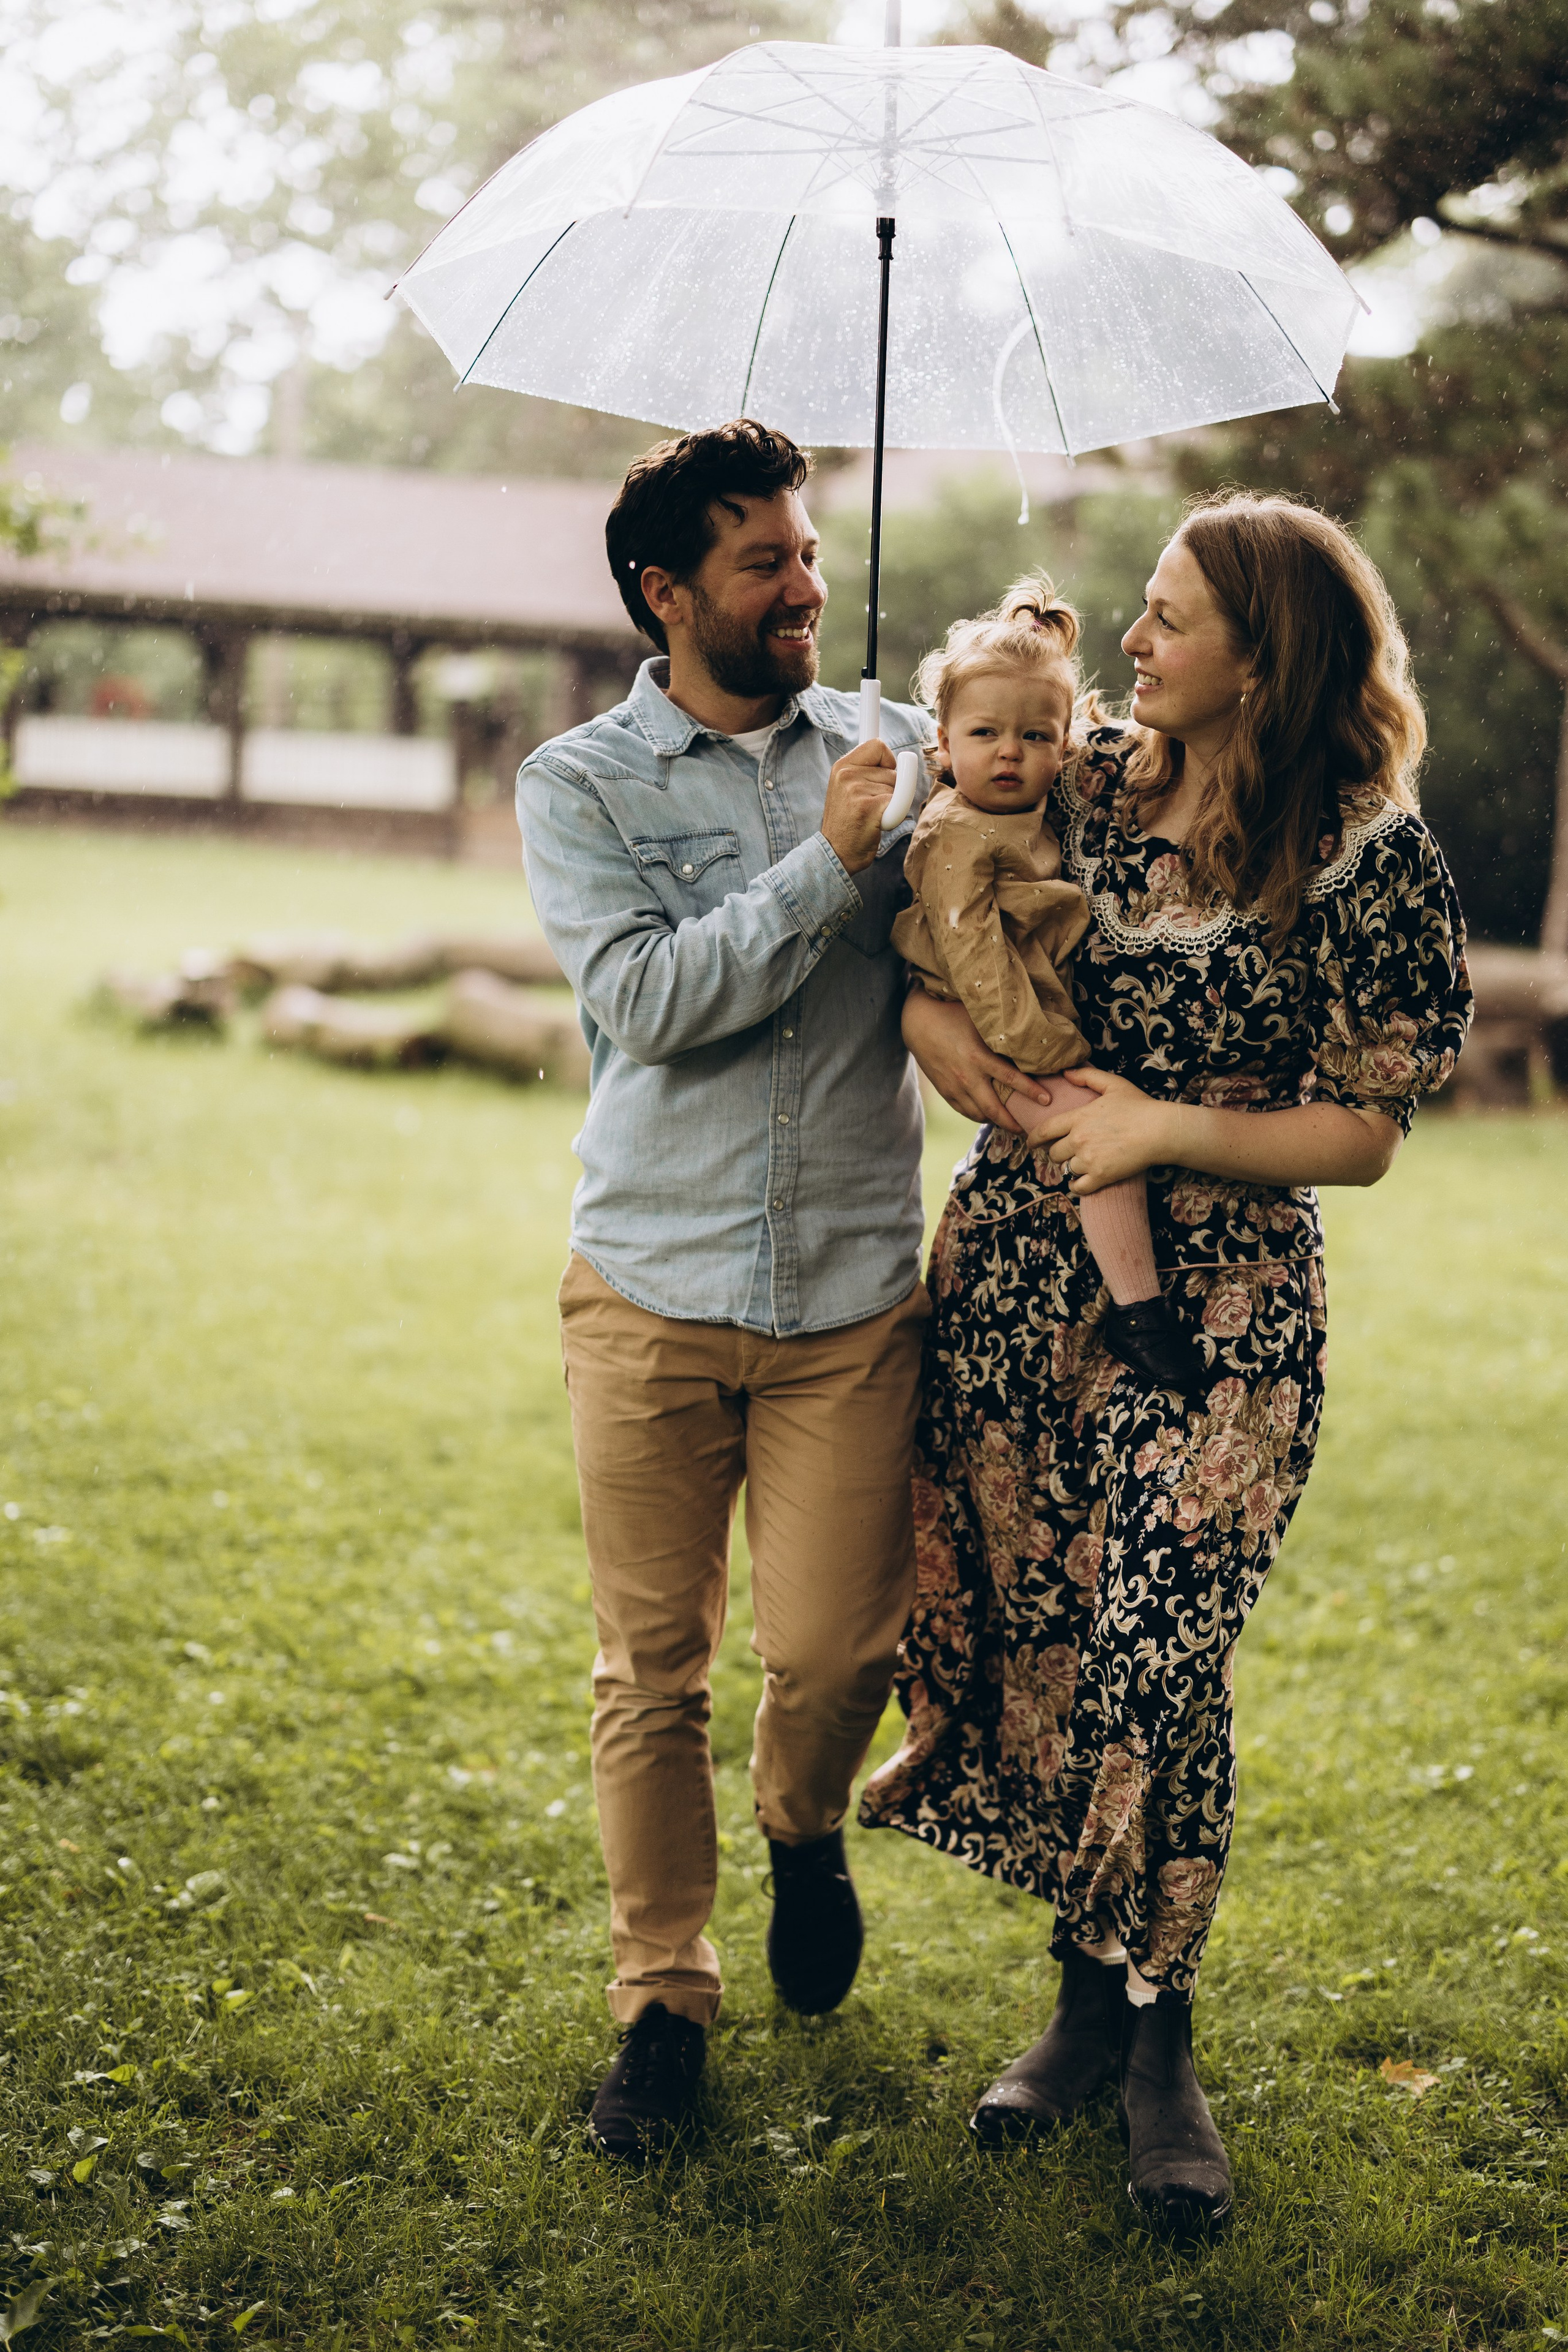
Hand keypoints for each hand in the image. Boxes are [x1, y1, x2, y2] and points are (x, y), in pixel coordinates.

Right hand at [821, 739, 897, 873]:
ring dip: (891, 803)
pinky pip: (899, 801)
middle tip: (871, 806)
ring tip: (871, 816)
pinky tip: (878, 824)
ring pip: (896, 787)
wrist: (837, 854)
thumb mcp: (847, 788)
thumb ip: (865, 771)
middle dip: (890, 788)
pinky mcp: (869, 807)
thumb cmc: (848, 823)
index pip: (877, 744)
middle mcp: (847, 775)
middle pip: (892, 770)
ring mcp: (856, 790)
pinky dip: (895, 815)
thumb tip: (899, 758)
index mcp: (841, 767)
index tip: (885, 773)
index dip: (888, 760)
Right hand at [901, 989, 1053, 1133]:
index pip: (1011, 1079)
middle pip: (994, 1109)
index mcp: (978, 1057)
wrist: (918, 1023)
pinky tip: (990, 1117)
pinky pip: (965, 1111)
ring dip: (996, 1122)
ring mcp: (954, 1087)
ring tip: (1012, 1125)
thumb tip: (1029, 1034)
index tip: (1047, 1100)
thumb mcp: (979, 1021)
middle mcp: (967, 1077)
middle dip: (1013, 1123)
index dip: (1031, 1092)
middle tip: (1029, 1129)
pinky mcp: (945, 1091)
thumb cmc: (952, 1014)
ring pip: (979, 1114)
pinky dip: (979, 1117)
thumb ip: (1000, 1032)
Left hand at [1018, 1065, 1175, 1190]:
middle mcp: (1078, 1140)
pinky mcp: (1101, 1176)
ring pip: (1066, 1169)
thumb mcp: (1113, 1084)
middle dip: (1057, 1153)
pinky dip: (1077, 1186)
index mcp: (1078, 1118)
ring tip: (1080, 1164)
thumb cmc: (1139, 1106)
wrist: (1159, 1130)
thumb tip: (1066, 1073)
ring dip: (1070, 1167)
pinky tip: (1080, 1182)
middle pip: (1054, 1153)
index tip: (1031, 1144)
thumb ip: (1087, 1077)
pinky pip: (1078, 1187)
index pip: (1045, 1131)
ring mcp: (1089, 1160)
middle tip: (1065, 1153)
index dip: (1034, 1139)